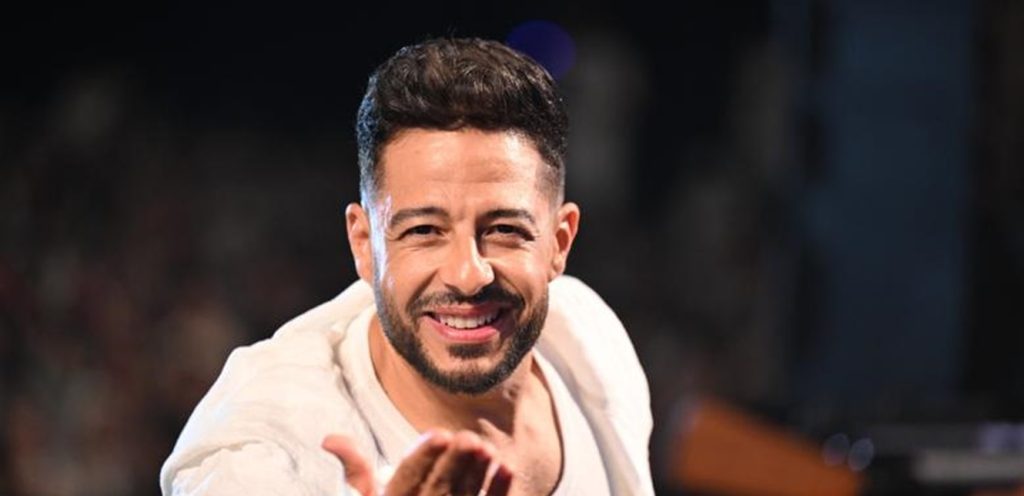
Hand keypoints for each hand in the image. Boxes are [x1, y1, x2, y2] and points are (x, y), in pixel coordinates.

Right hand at [322, 429, 512, 495]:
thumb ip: (355, 471)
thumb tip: (328, 439)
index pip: (405, 481)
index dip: (423, 458)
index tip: (439, 433)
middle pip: (438, 490)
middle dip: (454, 463)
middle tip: (468, 437)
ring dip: (477, 475)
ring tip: (486, 449)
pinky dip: (498, 492)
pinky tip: (505, 467)